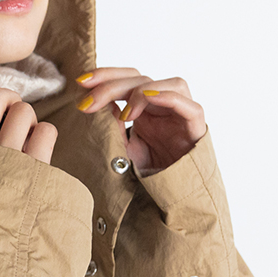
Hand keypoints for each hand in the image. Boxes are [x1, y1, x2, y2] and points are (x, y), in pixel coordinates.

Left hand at [76, 68, 205, 174]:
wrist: (169, 199)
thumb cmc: (147, 176)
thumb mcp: (121, 150)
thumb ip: (111, 127)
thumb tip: (99, 102)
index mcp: (144, 110)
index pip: (127, 80)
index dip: (105, 77)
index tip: (81, 83)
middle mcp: (163, 108)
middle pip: (142, 78)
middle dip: (112, 84)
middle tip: (89, 101)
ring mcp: (182, 116)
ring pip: (170, 84)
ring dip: (142, 92)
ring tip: (124, 115)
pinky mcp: (196, 129)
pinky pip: (190, 106)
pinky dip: (169, 97)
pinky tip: (147, 99)